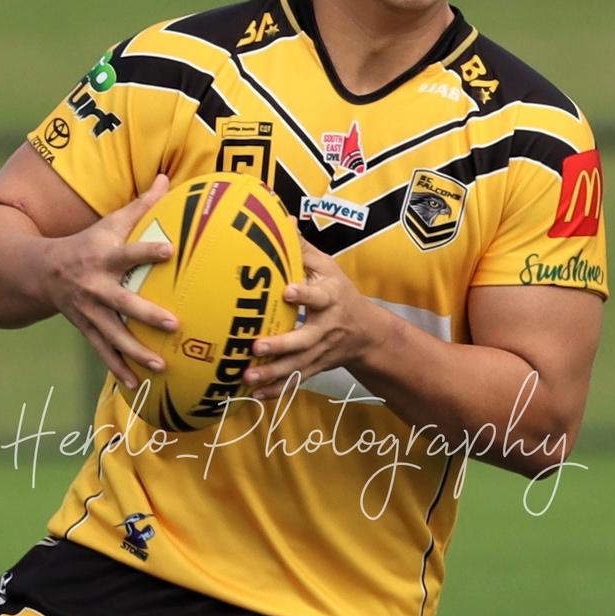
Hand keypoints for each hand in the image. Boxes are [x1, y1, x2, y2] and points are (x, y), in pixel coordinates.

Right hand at [41, 175, 177, 387]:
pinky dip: (118, 369)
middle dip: (147, 314)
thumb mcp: (110, 221)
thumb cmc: (88, 241)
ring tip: (161, 365)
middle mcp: (94, 286)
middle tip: (174, 324)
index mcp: (103, 256)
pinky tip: (136, 385)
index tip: (171, 250)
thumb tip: (168, 176)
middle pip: (122, 302)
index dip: (148, 250)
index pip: (128, 251)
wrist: (43, 271)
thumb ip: (142, 204)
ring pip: (113, 335)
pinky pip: (102, 352)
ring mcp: (88, 311)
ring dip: (136, 351)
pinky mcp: (85, 329)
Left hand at [244, 234, 382, 398]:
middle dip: (281, 345)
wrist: (367, 332)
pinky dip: (277, 390)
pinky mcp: (315, 367)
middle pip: (305, 339)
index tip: (287, 291)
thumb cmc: (339, 291)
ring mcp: (321, 351)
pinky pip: (296, 380)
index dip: (304, 294)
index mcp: (330, 298)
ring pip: (297, 366)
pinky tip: (256, 396)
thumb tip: (283, 219)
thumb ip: (303, 248)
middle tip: (256, 347)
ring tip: (247, 377)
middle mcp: (326, 328)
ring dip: (272, 374)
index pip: (318, 296)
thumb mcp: (328, 267)